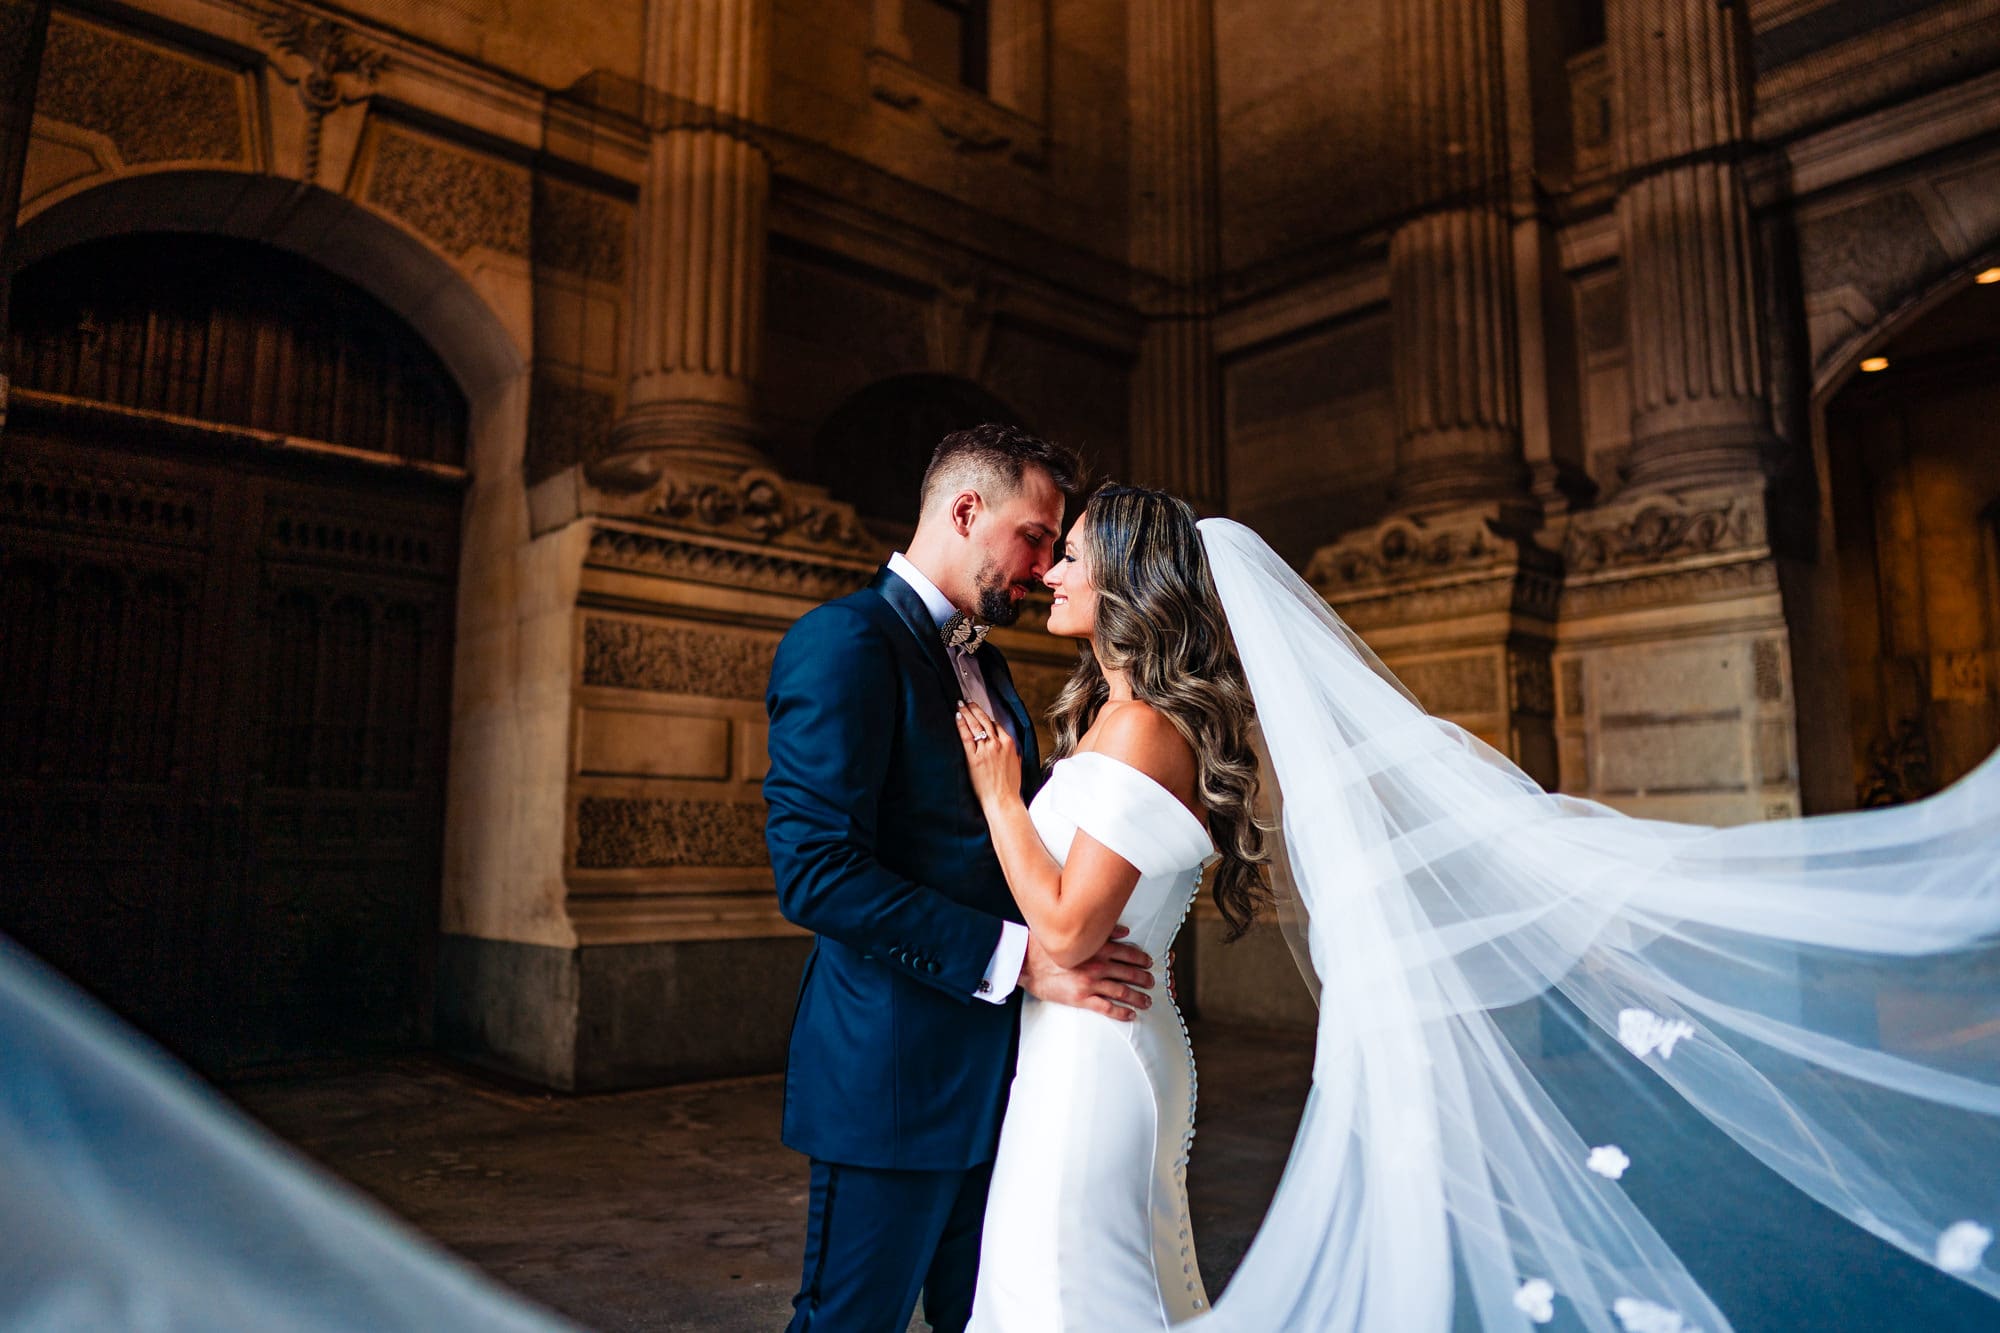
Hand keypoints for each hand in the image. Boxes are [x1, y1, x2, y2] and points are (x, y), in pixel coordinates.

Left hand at [954, 699, 1020, 809]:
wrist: (1003, 800)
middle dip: (975, 709)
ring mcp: (985, 750)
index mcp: (1009, 744)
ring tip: (961, 704)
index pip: (996, 725)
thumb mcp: (1017, 765)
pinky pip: (966, 737)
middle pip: (985, 721)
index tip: (981, 714)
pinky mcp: (973, 758)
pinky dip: (961, 725)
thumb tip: (1011, 749)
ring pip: (975, 725)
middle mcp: (997, 744)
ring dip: (967, 712)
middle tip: (967, 701)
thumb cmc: (1010, 787)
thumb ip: (1013, 754)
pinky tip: (957, 717)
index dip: (987, 718)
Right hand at [1019, 927, 1154, 1021]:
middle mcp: (1097, 966)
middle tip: (1151, 983)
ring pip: (1122, 991)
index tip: (1148, 962)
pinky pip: (1107, 1008)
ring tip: (1146, 1001)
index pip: (1127, 953)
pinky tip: (1130, 1014)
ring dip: (1137, 997)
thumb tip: (1124, 931)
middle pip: (1129, 973)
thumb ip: (1102, 932)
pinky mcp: (1081, 998)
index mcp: (1096, 948)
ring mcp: (1090, 983)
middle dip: (1143, 979)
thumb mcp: (1074, 933)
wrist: (1026, 963)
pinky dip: (1121, 1012)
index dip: (1141, 959)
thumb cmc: (1046, 947)